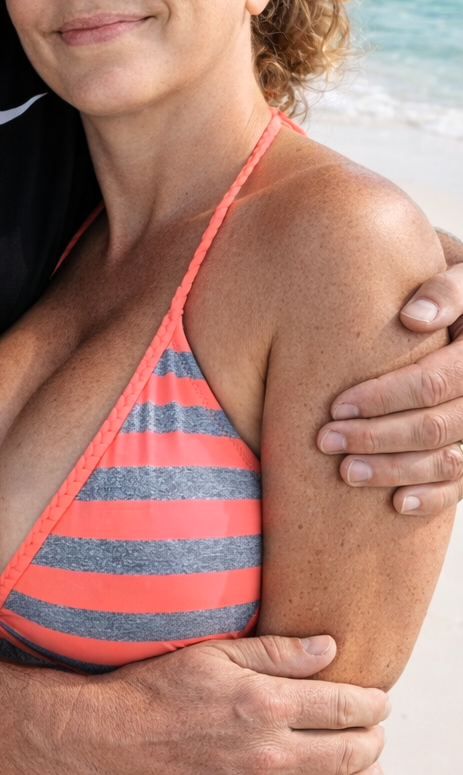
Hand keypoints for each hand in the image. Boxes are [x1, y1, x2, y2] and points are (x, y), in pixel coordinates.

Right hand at [57, 632, 386, 774]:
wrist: (97, 743)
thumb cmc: (150, 690)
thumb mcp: (211, 655)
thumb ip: (276, 653)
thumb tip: (330, 649)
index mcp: (263, 704)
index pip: (345, 706)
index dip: (372, 704)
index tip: (378, 700)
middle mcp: (266, 755)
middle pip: (349, 754)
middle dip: (372, 742)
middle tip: (374, 734)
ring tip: (362, 772)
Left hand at [317, 260, 462, 515]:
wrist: (462, 304)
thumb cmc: (443, 282)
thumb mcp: (454, 271)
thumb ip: (444, 289)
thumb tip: (413, 319)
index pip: (435, 382)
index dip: (385, 397)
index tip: (336, 406)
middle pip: (438, 425)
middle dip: (378, 436)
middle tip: (325, 440)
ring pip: (450, 459)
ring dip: (397, 470)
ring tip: (346, 473)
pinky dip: (433, 496)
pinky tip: (396, 503)